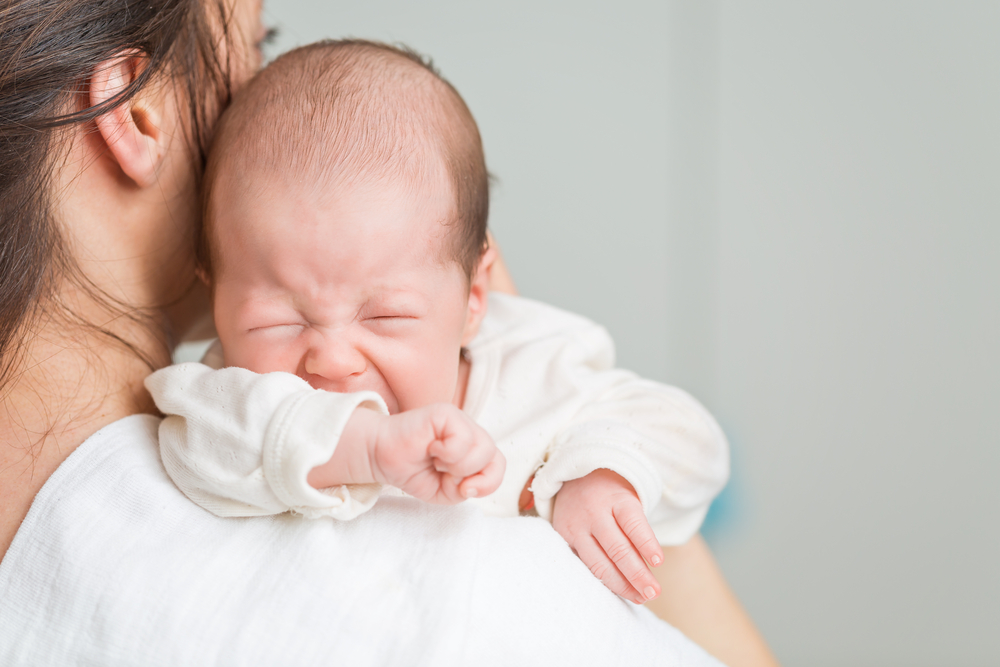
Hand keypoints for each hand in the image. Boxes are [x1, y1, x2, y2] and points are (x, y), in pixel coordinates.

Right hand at [369, 403, 504, 503]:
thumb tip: (472, 483)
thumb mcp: (445, 493)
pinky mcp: (445, 412)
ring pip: (482, 448)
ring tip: (436, 461)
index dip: (488, 482)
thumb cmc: (413, 472)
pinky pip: (462, 438)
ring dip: (457, 465)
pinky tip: (431, 448)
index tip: (464, 491)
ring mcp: (459, 419)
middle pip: (493, 457)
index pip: (498, 464)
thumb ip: (467, 490)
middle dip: (468, 475)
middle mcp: (469, 431)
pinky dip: (447, 453)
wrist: (382, 458)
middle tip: (443, 473)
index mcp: (473, 448)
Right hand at [551, 469, 664, 603]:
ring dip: (621, 585)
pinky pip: (583, 566)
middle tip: (654, 592)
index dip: (647, 544)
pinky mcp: (563, 538)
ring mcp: (576, 526)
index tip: (659, 562)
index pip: (633, 523)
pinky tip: (617, 591)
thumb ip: (636, 530)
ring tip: (640, 597)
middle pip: (618, 549)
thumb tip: (650, 568)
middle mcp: (593, 512)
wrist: (574, 477)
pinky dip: (601, 581)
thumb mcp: (627, 500)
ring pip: (598, 563)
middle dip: (638, 574)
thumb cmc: (611, 495)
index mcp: (615, 498)